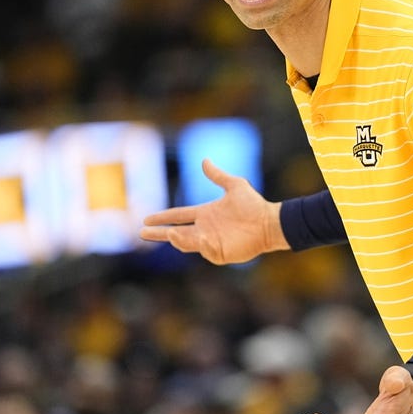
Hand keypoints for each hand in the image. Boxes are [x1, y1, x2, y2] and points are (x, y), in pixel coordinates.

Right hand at [140, 158, 287, 263]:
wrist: (270, 222)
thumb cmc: (254, 205)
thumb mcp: (234, 185)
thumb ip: (218, 175)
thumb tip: (204, 160)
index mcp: (205, 213)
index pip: (179, 215)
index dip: (163, 217)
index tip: (147, 219)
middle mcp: (205, 228)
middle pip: (176, 232)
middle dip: (159, 233)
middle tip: (142, 233)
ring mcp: (211, 242)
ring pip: (187, 243)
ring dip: (177, 239)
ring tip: (170, 234)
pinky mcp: (220, 253)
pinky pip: (205, 251)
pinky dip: (199, 246)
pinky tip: (198, 238)